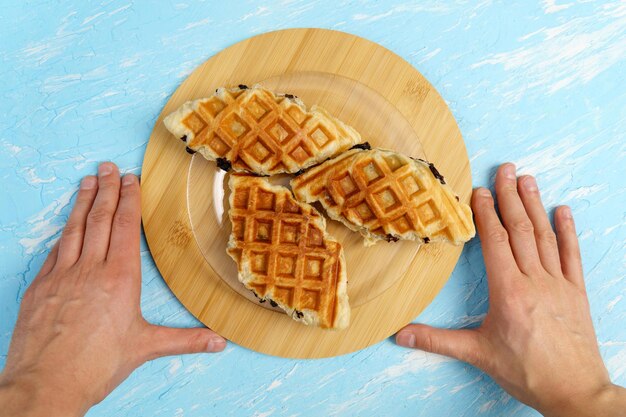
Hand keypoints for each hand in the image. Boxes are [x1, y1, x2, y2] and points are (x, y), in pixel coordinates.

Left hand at [0, 162, 225, 416]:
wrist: (47, 384)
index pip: (125, 228)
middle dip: (105, 190)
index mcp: (119, 278)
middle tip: (108, 167)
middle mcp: (90, 270)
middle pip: (99, 220)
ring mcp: (62, 276)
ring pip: (74, 229)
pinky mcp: (41, 287)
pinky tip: (66, 224)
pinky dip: (63, 231)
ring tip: (86, 181)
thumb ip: (185, 340)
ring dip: (81, 202)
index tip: (130, 180)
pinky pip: (55, 250)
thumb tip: (220, 342)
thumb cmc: (97, 365)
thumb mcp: (146, 348)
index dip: (128, 200)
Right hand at [396, 163, 625, 416]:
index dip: (486, 214)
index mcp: (508, 291)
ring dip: (534, 205)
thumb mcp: (477, 354)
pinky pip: (572, 254)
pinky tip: (562, 211)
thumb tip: (400, 336)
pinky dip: (567, 231)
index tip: (481, 190)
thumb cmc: (526, 372)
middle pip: (520, 230)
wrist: (574, 392)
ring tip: (528, 180)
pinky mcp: (577, 291)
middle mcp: (535, 280)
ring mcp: (559, 283)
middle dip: (510, 197)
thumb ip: (436, 341)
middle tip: (505, 169)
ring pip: (544, 236)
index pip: (495, 242)